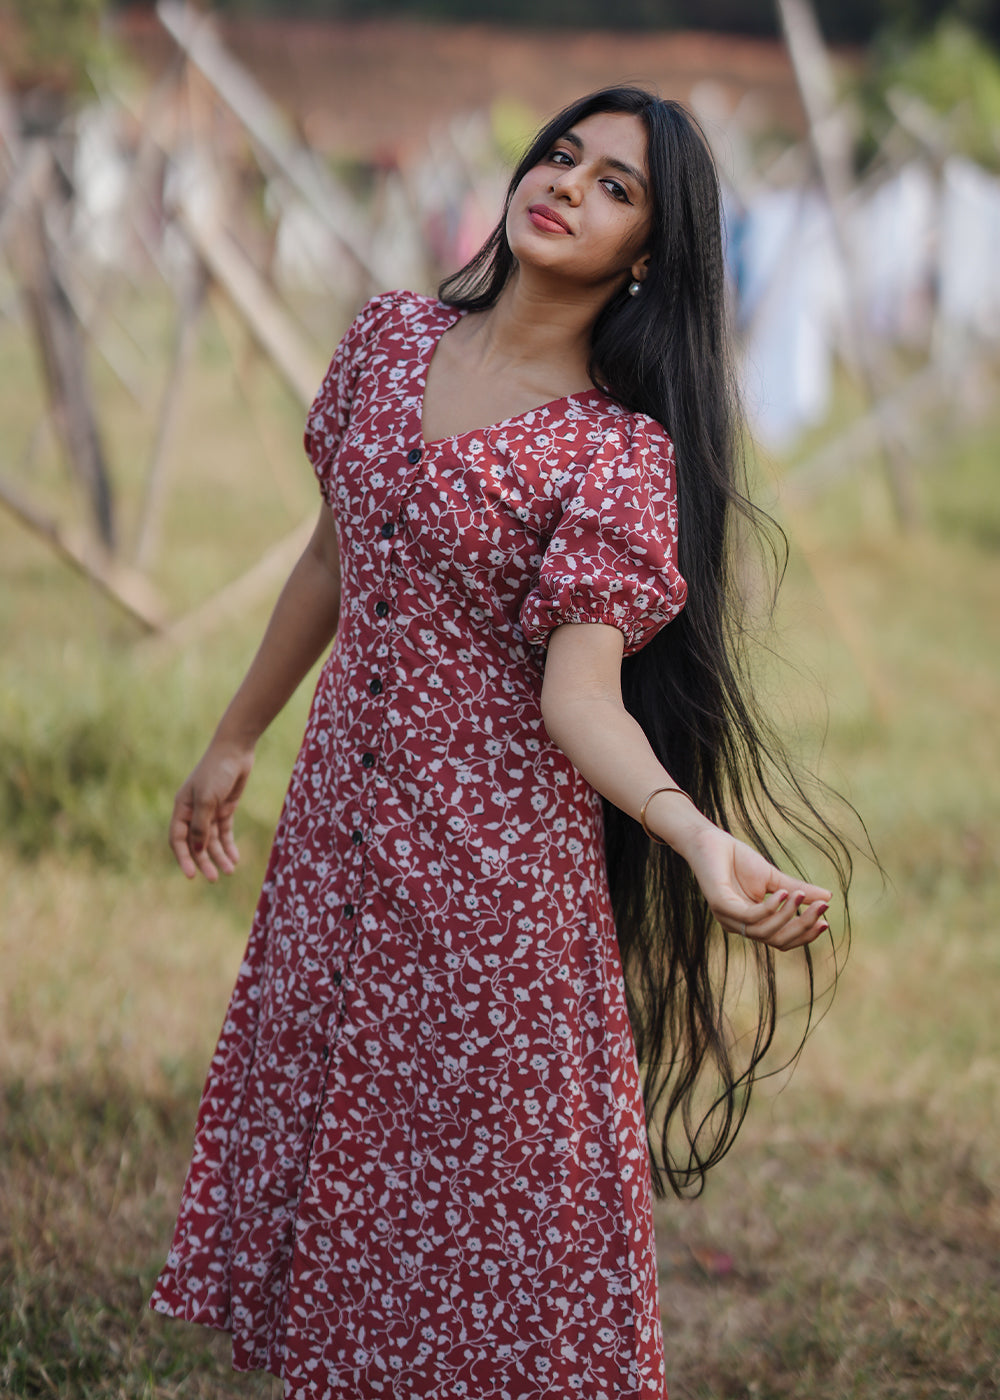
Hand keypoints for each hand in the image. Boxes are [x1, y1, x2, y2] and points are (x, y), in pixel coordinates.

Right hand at [169, 739, 254, 881]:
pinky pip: (224, 832)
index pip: (178, 839)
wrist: (235, 751)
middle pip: (196, 843)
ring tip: (230, 871)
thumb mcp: (207, 800)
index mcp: (182, 808)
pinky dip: (229, 845)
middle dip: (204, 861)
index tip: (191, 875)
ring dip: (219, 856)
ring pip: (212, 840)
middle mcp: (193, 812)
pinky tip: (235, 858)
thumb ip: (202, 825)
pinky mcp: (225, 809)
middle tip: (213, 878)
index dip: (183, 858)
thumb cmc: (217, 772)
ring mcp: (209, 811)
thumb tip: (198, 850)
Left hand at [682, 825, 830, 950]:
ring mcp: (727, 917)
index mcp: (751, 923)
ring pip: (764, 932)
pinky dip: (769, 908)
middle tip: (821, 909)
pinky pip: (749, 916)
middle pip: (776, 940)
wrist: (710, 840)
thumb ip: (797, 891)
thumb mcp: (774, 878)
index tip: (826, 921)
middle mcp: (739, 925)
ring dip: (788, 915)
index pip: (781, 940)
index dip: (804, 935)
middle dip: (802, 926)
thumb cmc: (738, 859)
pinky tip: (783, 893)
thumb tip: (828, 898)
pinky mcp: (720, 904)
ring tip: (802, 896)